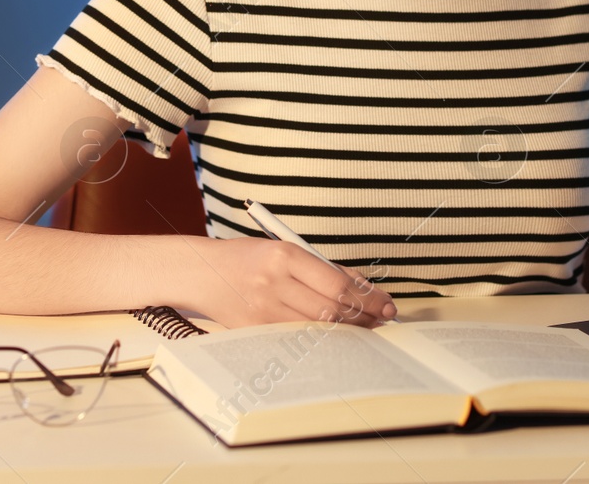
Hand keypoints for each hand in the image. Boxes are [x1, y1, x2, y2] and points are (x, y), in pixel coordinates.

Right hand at [183, 237, 396, 328]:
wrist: (201, 272)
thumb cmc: (248, 258)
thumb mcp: (284, 250)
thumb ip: (321, 268)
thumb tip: (363, 288)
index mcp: (284, 254)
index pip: (337, 283)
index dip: (368, 298)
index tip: (387, 303)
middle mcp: (274, 282)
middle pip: (331, 309)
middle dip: (365, 316)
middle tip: (384, 318)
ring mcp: (263, 309)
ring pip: (318, 328)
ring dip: (347, 330)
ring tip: (365, 327)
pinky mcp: (256, 330)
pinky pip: (298, 338)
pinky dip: (322, 338)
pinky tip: (335, 336)